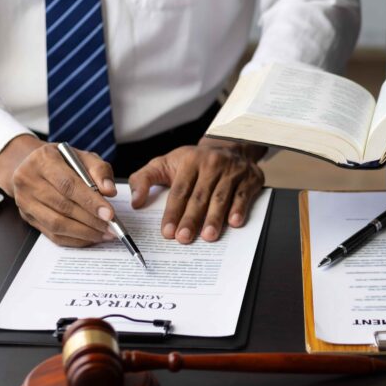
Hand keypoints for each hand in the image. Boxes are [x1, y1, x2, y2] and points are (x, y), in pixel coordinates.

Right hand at [0, 135, 117, 246]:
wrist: (33, 166)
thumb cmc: (63, 161)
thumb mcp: (83, 157)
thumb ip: (99, 170)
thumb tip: (109, 191)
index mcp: (43, 160)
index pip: (68, 184)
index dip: (90, 202)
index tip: (110, 214)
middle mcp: (28, 180)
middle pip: (62, 206)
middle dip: (91, 220)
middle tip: (112, 228)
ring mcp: (24, 200)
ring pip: (56, 224)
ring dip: (84, 233)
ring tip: (104, 234)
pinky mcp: (27, 217)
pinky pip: (52, 234)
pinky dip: (74, 239)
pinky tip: (91, 237)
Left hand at [129, 138, 266, 244]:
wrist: (228, 146)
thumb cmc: (193, 161)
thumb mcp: (164, 164)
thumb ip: (143, 179)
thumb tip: (135, 201)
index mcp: (189, 161)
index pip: (179, 190)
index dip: (173, 212)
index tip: (167, 232)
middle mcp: (212, 164)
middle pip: (200, 196)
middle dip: (191, 219)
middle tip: (184, 238)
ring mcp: (232, 170)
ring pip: (221, 197)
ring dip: (214, 218)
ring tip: (207, 236)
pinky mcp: (249, 178)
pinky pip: (243, 195)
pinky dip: (239, 209)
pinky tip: (233, 223)